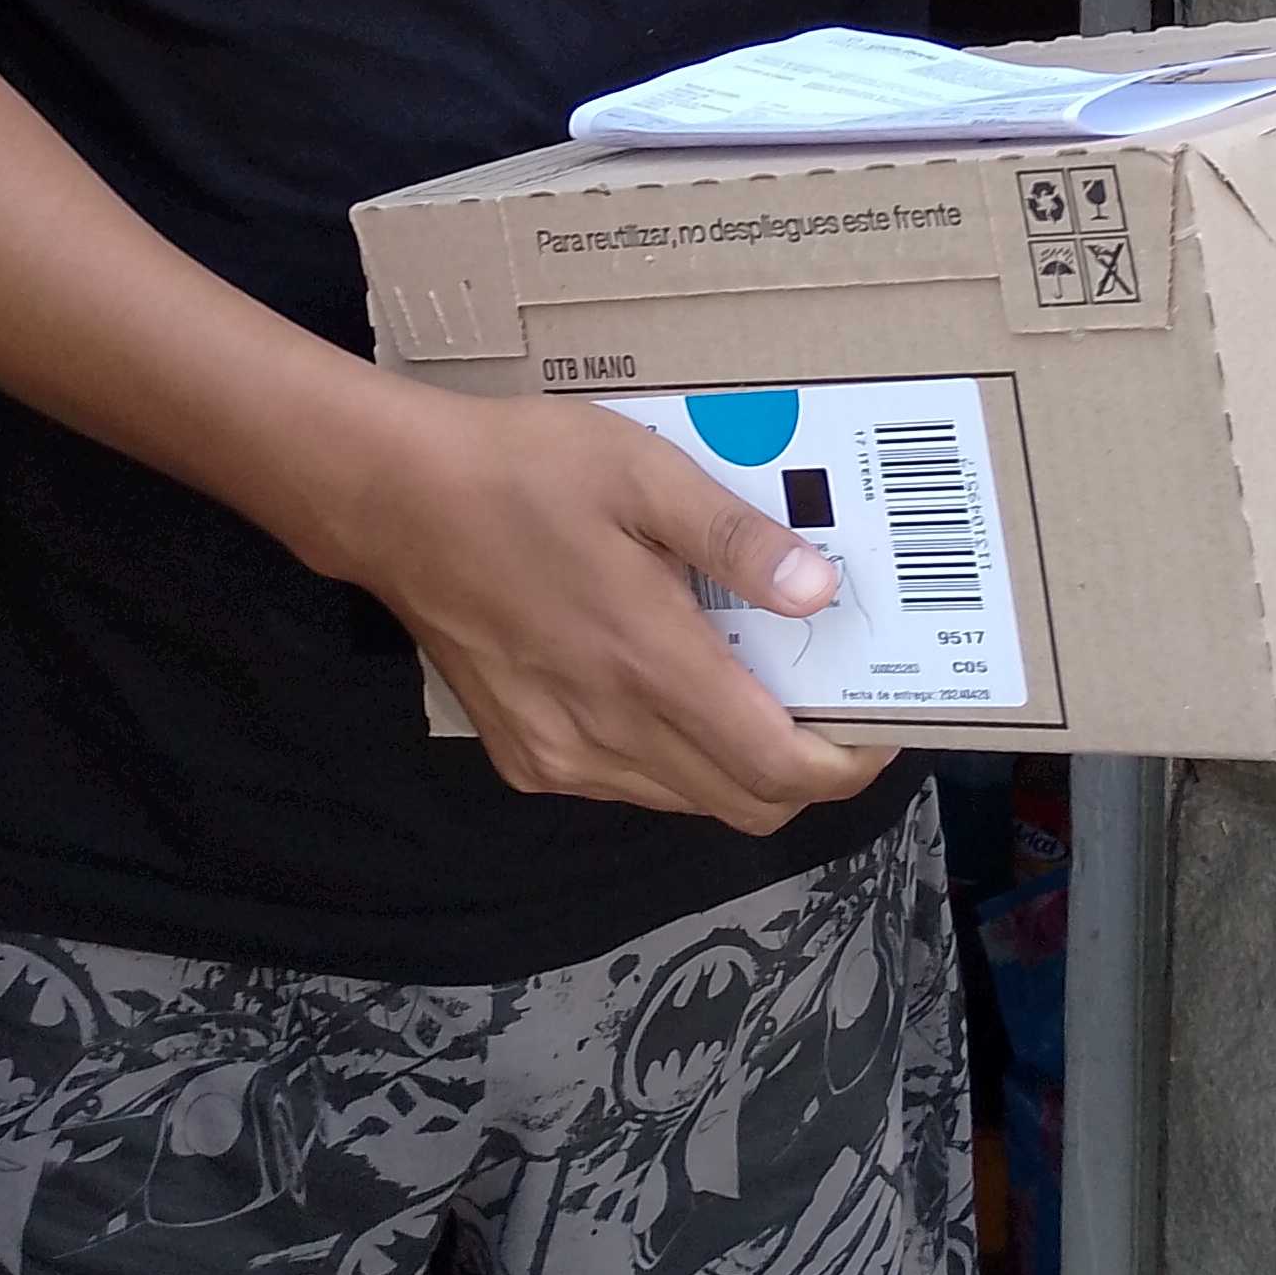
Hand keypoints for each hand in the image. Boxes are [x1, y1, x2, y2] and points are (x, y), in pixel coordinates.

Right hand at [344, 380, 895, 832]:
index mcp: (647, 665)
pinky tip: (670, 681)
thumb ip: (735, 540)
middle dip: (806, 767)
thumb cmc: (522, 471)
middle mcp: (607, 734)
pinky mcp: (526, 757)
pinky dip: (675, 757)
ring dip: (739, 763)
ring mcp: (562, 756)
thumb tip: (821, 593)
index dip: (847, 764)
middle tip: (831, 697)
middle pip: (745, 803)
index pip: (777, 769)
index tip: (882, 721)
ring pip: (688, 799)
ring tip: (756, 680)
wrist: (393, 501)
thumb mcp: (641, 473)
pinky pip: (631, 785)